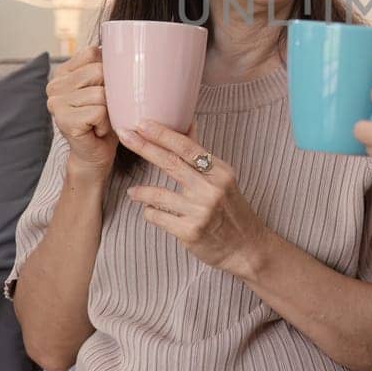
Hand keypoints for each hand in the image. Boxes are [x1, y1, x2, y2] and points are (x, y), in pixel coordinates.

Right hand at [47, 45, 117, 177]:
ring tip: (99, 120)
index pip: (93, 53)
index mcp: (62, 72)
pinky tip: (96, 130)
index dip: (108, 71)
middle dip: (110, 92)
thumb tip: (125, 50)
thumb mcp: (104, 86)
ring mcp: (56, 103)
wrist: (94, 154)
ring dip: (109, 110)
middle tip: (103, 108)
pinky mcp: (64, 120)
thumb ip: (105, 67)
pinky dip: (105, 123)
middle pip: (98, 71)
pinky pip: (100, 111)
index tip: (103, 89)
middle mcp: (54, 85)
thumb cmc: (102, 119)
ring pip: (101, 93)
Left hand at [120, 119, 271, 278]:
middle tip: (124, 135)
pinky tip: (150, 211)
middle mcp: (211, 189)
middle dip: (144, 147)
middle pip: (170, 163)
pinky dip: (150, 212)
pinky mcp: (189, 232)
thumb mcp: (223, 179)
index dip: (163, 134)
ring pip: (158, 194)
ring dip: (141, 191)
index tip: (142, 123)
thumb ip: (201, 154)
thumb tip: (188, 122)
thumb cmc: (232, 210)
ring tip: (133, 192)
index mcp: (220, 172)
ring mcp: (200, 211)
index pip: (187, 147)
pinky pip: (158, 216)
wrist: (247, 248)